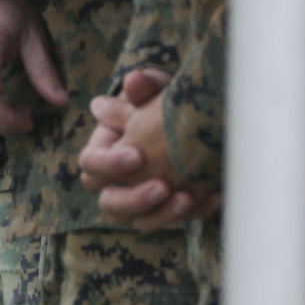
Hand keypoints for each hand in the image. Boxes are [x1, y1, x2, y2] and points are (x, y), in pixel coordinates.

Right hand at [78, 70, 219, 231]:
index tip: (138, 155)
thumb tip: (134, 82)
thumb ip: (144, 89)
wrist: (191, 118)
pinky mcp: (169, 211)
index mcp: (105, 150)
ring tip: (187, 198)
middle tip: (162, 186)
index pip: (90, 165)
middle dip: (134, 199)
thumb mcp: (153, 90)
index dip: (109, 164)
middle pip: (110, 203)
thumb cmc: (161, 100)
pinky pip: (178, 222)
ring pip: (140, 222)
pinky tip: (214, 196)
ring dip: (162, 215)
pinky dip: (197, 212)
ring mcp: (142, 201)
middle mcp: (117, 181)